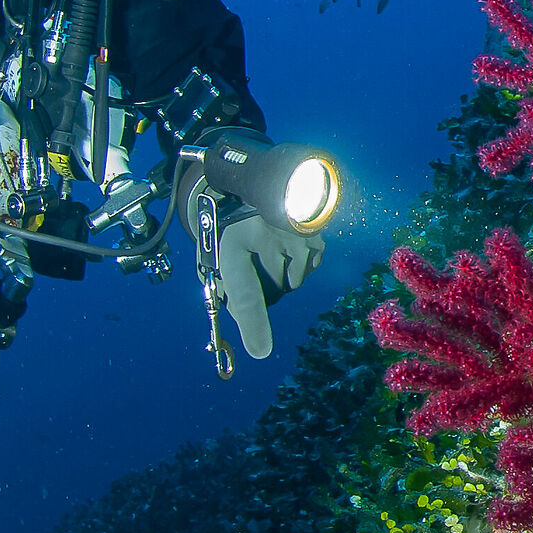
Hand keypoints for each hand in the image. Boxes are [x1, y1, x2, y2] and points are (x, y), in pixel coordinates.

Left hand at [217, 210, 324, 360]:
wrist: (252, 182)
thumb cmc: (229, 224)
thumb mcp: (219, 251)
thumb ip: (228, 287)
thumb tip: (246, 325)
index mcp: (234, 242)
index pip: (246, 292)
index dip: (253, 324)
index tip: (260, 350)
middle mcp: (267, 237)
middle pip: (273, 290)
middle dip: (264, 288)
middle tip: (253, 264)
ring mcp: (295, 234)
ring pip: (292, 282)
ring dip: (282, 276)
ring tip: (269, 247)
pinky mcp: (313, 233)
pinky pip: (309, 269)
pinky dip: (298, 264)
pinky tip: (286, 244)